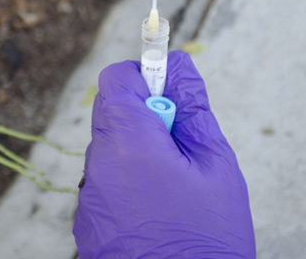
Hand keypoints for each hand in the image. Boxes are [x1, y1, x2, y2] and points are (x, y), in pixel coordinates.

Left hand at [73, 51, 254, 257]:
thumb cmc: (208, 240)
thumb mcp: (216, 167)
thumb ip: (194, 109)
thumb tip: (181, 65)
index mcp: (128, 143)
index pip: (116, 80)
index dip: (145, 77)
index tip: (171, 96)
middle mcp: (98, 165)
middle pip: (112, 112)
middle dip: (146, 115)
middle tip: (183, 146)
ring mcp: (89, 195)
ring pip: (111, 147)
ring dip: (140, 150)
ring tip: (177, 187)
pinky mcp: (89, 220)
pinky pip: (108, 180)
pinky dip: (130, 181)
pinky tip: (160, 210)